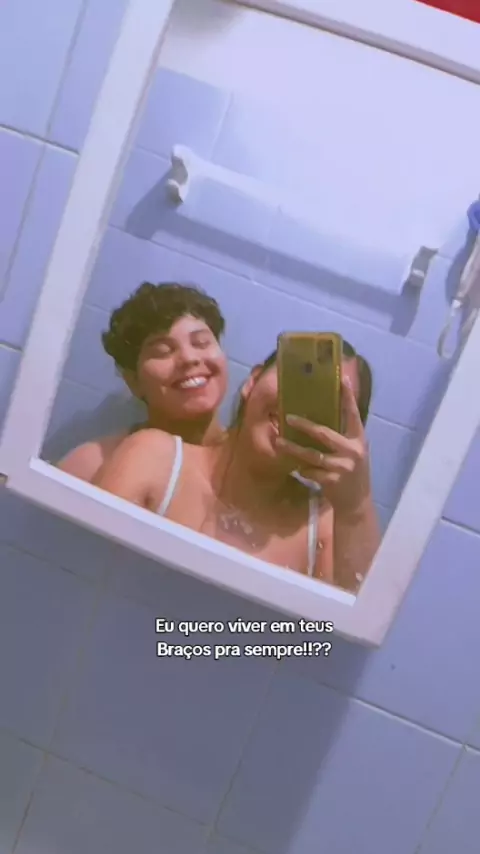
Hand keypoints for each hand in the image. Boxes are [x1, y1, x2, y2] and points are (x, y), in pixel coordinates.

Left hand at [276, 378, 371, 515]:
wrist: (357, 502)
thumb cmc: (352, 471)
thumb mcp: (353, 451)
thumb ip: (342, 435)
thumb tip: (319, 417)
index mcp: (359, 439)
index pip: (353, 414)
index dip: (347, 397)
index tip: (341, 378)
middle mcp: (353, 450)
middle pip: (324, 434)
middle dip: (304, 425)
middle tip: (288, 417)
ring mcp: (343, 467)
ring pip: (312, 455)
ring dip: (293, 449)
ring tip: (279, 442)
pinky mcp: (333, 481)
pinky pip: (310, 472)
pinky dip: (302, 469)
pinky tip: (296, 467)